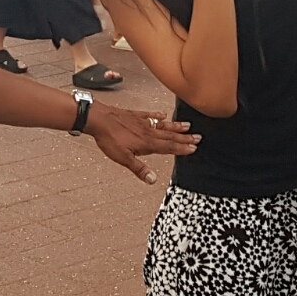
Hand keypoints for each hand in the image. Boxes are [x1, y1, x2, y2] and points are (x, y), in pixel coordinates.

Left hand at [83, 105, 198, 183]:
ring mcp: (141, 122)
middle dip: (184, 138)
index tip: (194, 148)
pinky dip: (157, 116)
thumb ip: (139, 169)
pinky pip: (149, 115)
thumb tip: (153, 180)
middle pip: (169, 135)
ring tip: (187, 126)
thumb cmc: (109, 139)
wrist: (98, 119)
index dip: (181, 149)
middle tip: (198, 137)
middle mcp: (147, 131)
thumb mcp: (123, 158)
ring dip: (175, 126)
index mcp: (147, 143)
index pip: (168, 147)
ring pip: (162, 125)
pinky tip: (163, 115)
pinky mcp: (134, 115)